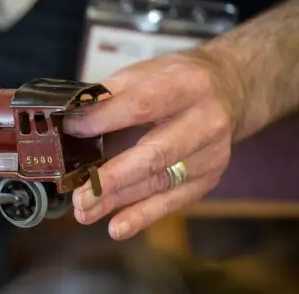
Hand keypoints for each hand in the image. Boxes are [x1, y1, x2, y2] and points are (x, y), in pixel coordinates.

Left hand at [64, 51, 242, 239]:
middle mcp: (205, 121)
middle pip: (156, 154)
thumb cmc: (175, 81)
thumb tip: (70, 116)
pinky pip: (172, 201)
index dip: (104, 119)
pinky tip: (117, 227)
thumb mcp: (144, 73)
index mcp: (186, 85)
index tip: (71, 129)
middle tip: (80, 195)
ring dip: (119, 201)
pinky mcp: (208, 179)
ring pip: (159, 182)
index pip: (141, 106)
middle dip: (113, 177)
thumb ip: (108, 94)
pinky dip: (142, 216)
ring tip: (84, 211)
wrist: (228, 90)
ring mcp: (210, 154)